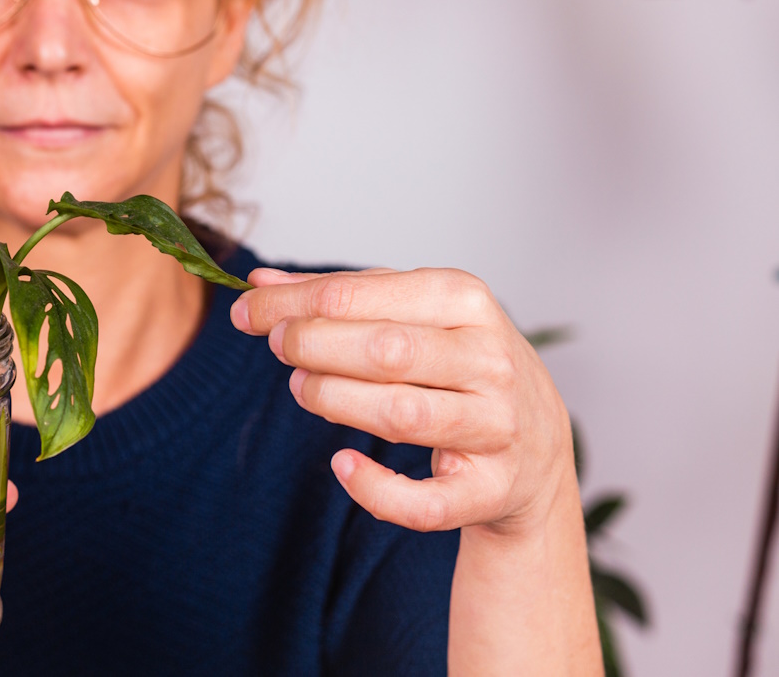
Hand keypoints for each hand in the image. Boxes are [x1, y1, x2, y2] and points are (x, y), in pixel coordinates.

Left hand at [230, 267, 575, 536]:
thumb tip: (261, 284)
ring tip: (303, 389)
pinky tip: (342, 464)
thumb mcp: (413, 312)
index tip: (247, 314)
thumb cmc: (459, 362)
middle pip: (383, 351)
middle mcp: (489, 360)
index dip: (290, 305)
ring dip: (334, 402)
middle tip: (279, 348)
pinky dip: (376, 489)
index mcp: (465, 300)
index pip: (357, 295)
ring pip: (401, 415)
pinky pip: (426, 501)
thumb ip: (341, 296)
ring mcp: (495, 426)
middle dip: (313, 346)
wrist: (537, 443)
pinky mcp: (489, 490)